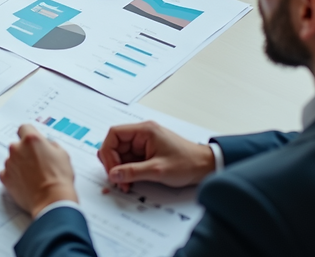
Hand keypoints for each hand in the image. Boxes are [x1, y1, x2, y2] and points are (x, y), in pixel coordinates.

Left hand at [0, 125, 78, 217]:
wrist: (52, 200)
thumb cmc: (59, 178)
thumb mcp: (63, 154)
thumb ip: (51, 145)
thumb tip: (47, 145)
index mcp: (31, 139)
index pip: (24, 128)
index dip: (29, 134)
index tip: (32, 142)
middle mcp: (17, 148)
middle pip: (17, 145)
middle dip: (25, 152)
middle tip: (36, 163)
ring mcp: (9, 163)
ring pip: (12, 159)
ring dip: (19, 165)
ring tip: (32, 176)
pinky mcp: (5, 177)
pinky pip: (7, 173)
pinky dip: (14, 176)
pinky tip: (25, 183)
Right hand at [97, 121, 214, 192]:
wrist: (206, 167)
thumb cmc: (187, 163)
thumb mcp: (157, 170)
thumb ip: (133, 172)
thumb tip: (113, 175)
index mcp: (145, 131)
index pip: (114, 134)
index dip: (108, 152)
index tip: (111, 169)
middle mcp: (143, 134)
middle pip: (116, 145)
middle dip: (114, 164)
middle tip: (118, 180)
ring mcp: (145, 143)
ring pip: (122, 154)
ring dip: (121, 170)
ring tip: (126, 184)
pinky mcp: (148, 153)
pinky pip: (130, 160)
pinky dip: (128, 171)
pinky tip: (132, 181)